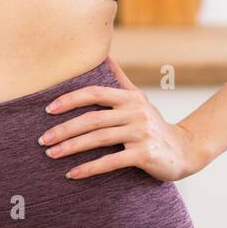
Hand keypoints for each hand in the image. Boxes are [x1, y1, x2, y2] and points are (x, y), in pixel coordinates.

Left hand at [37, 56, 210, 182]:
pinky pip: (111, 161)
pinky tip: (72, 173)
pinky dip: (89, 168)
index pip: (94, 93)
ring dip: (71, 148)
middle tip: (42, 140)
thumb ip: (120, 80)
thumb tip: (105, 54)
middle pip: (92, 119)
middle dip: (63, 129)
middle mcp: (135, 112)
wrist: (184, 151)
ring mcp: (141, 133)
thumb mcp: (139, 99)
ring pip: (98, 139)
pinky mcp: (145, 154)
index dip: (69, 100)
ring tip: (51, 155)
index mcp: (130, 98)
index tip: (47, 110)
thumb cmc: (154, 125)